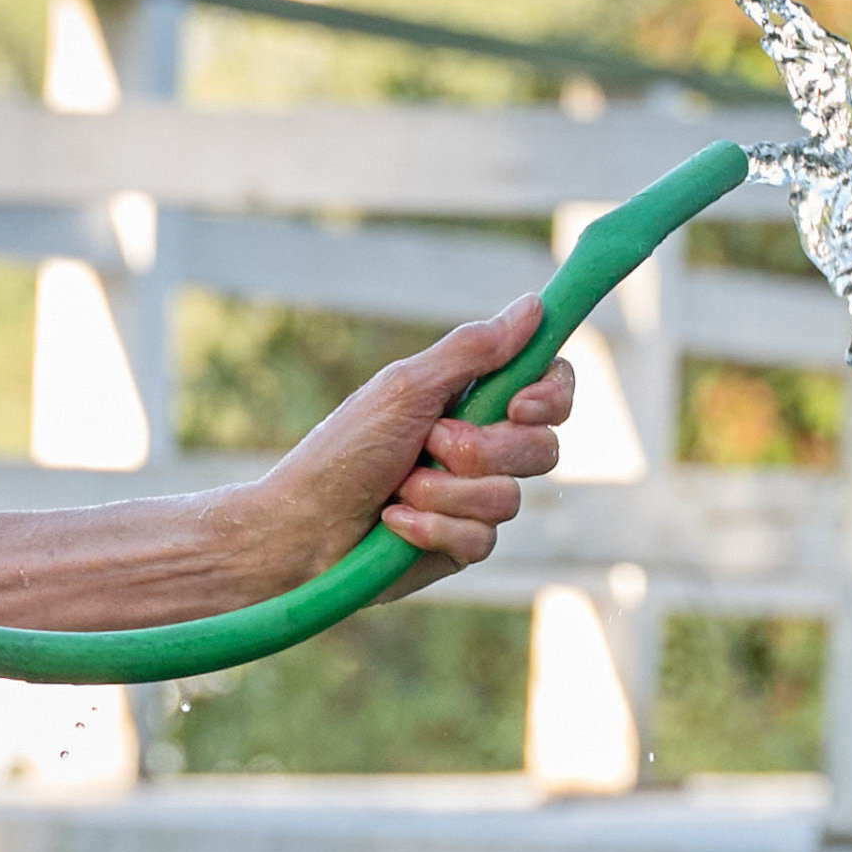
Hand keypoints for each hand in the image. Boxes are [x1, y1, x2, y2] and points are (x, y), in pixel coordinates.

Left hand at [237, 300, 579, 580]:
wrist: (299, 529)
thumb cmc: (343, 451)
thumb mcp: (406, 389)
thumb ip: (472, 351)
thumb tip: (534, 306)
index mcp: (472, 400)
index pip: (550, 387)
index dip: (551, 395)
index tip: (520, 404)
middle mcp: (483, 449)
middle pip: (544, 447)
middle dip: (484, 451)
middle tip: (432, 444)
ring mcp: (474, 499)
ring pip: (510, 498)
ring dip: (445, 492)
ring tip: (398, 488)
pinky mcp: (461, 545)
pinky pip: (482, 539)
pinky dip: (432, 527)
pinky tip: (393, 523)